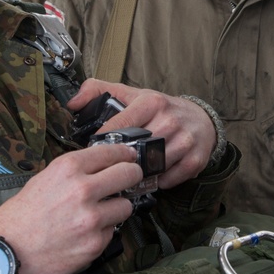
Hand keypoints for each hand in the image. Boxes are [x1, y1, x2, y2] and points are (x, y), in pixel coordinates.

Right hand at [0, 143, 140, 273]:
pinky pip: (113, 231)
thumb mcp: (46, 177)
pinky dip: (103, 231)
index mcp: (69, 168)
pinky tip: (85, 232)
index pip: (113, 152)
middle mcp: (83, 190)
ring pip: (127, 206)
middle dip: (131, 176)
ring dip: (117, 208)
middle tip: (128, 179)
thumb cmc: (23, 214)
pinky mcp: (95, 243)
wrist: (9, 250)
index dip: (125, 154)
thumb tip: (105, 165)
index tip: (130, 157)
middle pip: (130, 174)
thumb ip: (76, 171)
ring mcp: (91, 218)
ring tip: (101, 212)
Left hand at [67, 79, 216, 188]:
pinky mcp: (195, 159)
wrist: (200, 119)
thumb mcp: (132, 94)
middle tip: (110, 168)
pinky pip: (170, 179)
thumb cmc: (160, 109)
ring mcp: (185, 140)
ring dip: (140, 173)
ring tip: (131, 174)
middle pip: (137, 148)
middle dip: (122, 160)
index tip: (94, 149)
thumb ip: (99, 91)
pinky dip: (159, 181)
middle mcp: (169, 119)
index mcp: (151, 102)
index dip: (104, 139)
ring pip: (153, 166)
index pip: (121, 124)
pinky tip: (154, 176)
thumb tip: (72, 102)